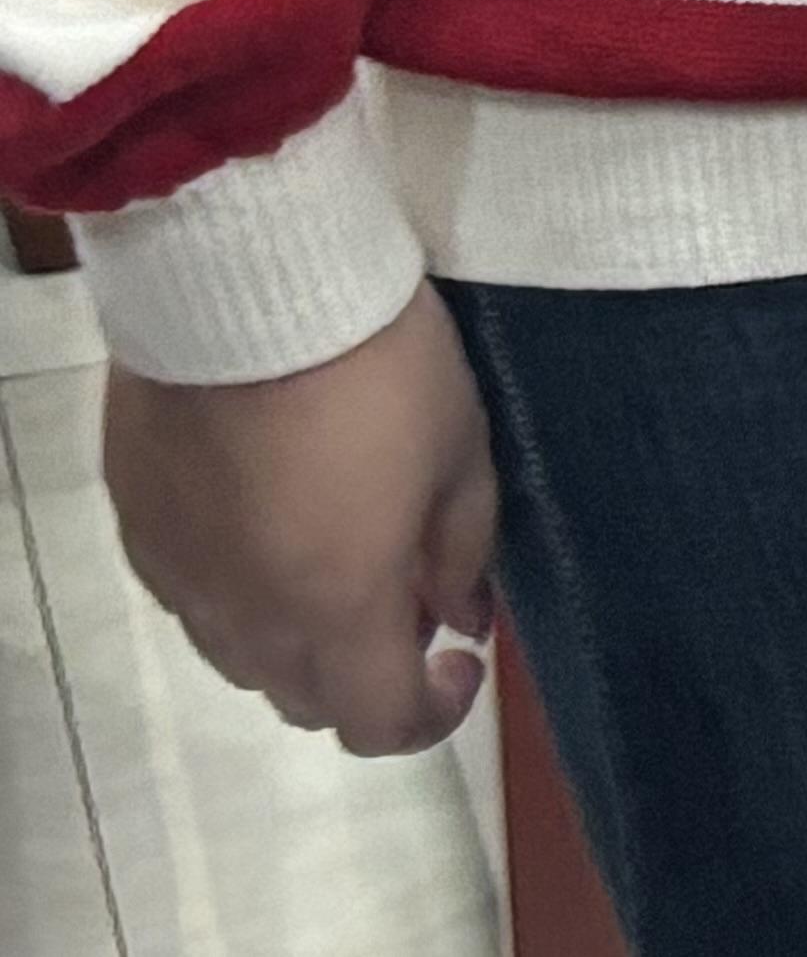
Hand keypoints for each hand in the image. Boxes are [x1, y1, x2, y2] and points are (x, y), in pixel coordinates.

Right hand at [103, 290, 500, 755]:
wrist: (247, 288)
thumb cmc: (378, 367)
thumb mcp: (460, 452)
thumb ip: (462, 552)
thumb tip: (458, 618)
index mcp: (337, 607)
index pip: (378, 723)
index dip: (431, 713)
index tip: (459, 662)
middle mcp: (247, 617)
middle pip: (306, 700)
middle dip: (367, 675)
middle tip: (411, 599)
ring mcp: (182, 580)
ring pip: (244, 660)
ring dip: (302, 641)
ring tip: (343, 562)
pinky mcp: (140, 533)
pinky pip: (196, 601)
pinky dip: (244, 595)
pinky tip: (275, 526)